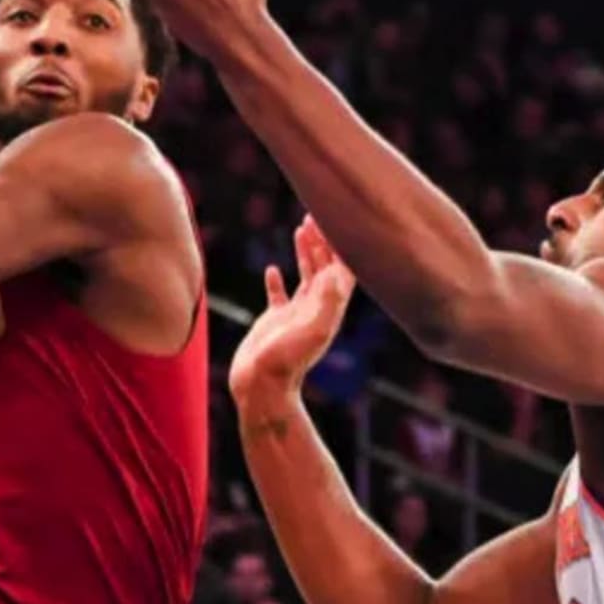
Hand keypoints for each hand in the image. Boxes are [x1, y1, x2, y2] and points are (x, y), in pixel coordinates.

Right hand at [229, 217, 354, 400]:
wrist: (261, 388)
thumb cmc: (285, 363)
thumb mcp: (311, 331)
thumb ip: (327, 303)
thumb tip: (339, 273)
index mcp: (329, 308)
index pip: (343, 268)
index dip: (341, 244)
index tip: (335, 218)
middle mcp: (317, 309)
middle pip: (326, 267)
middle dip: (324, 241)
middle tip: (316, 215)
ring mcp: (296, 314)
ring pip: (305, 276)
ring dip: (305, 253)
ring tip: (301, 229)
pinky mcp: (275, 321)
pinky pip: (279, 295)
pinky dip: (277, 280)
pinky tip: (272, 270)